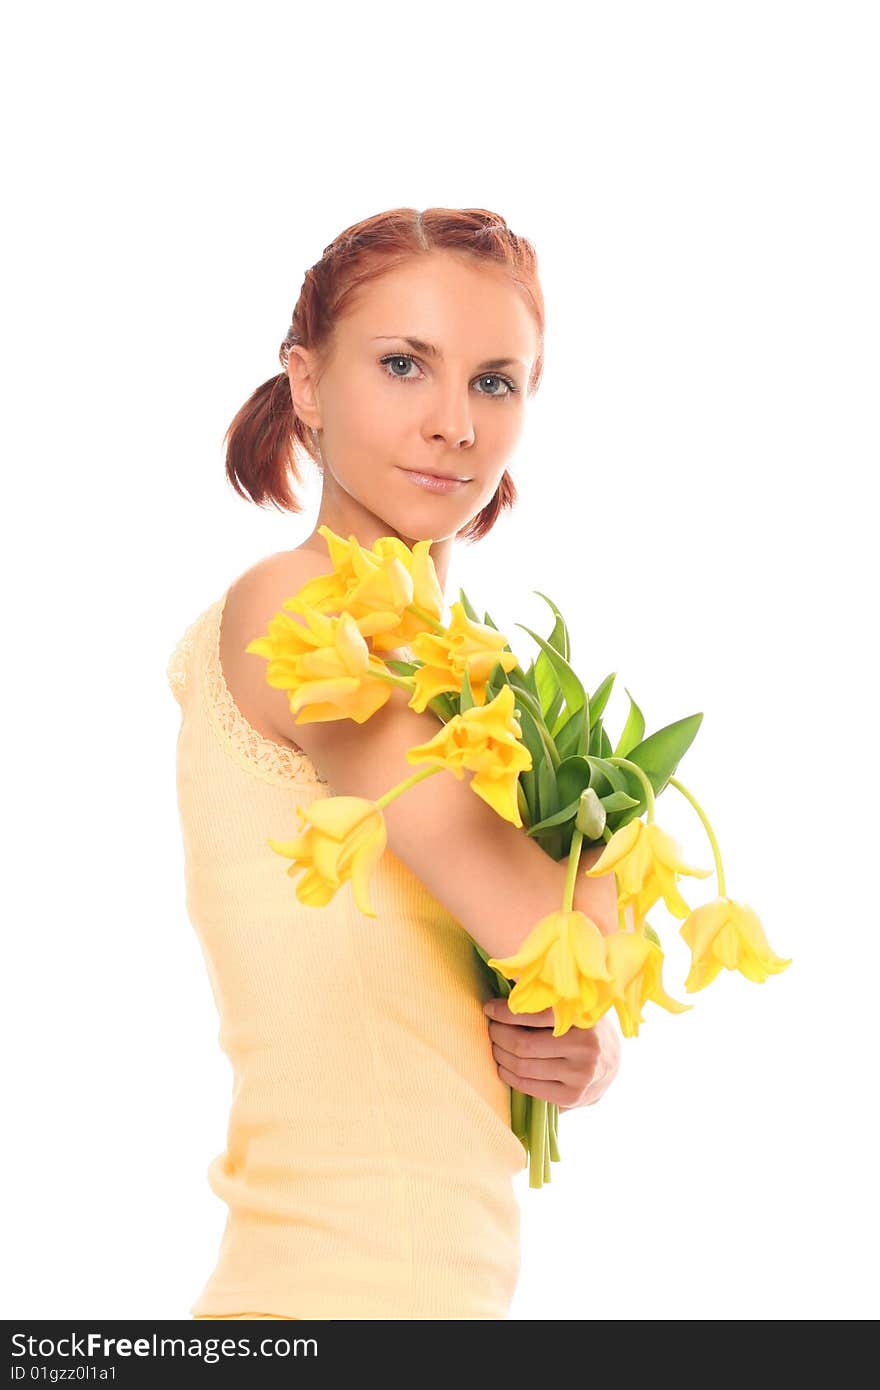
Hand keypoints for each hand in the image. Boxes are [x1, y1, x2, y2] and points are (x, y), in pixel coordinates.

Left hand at [483, 999, 620, 1109]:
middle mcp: (586, 1047)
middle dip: (498, 1035)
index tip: (489, 1008)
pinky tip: (504, 1067)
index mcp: (584, 1019)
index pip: (536, 1014)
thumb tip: (507, 981)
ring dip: (500, 1056)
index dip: (506, 1012)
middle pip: (523, 1044)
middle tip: (491, 1029)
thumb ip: (547, 999)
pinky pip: (528, 1087)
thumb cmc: (582, 1029)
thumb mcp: (574, 1008)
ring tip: (495, 1047)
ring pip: (522, 1066)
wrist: (610, 1065)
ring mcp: (581, 1075)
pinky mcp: (572, 1096)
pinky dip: (509, 1077)